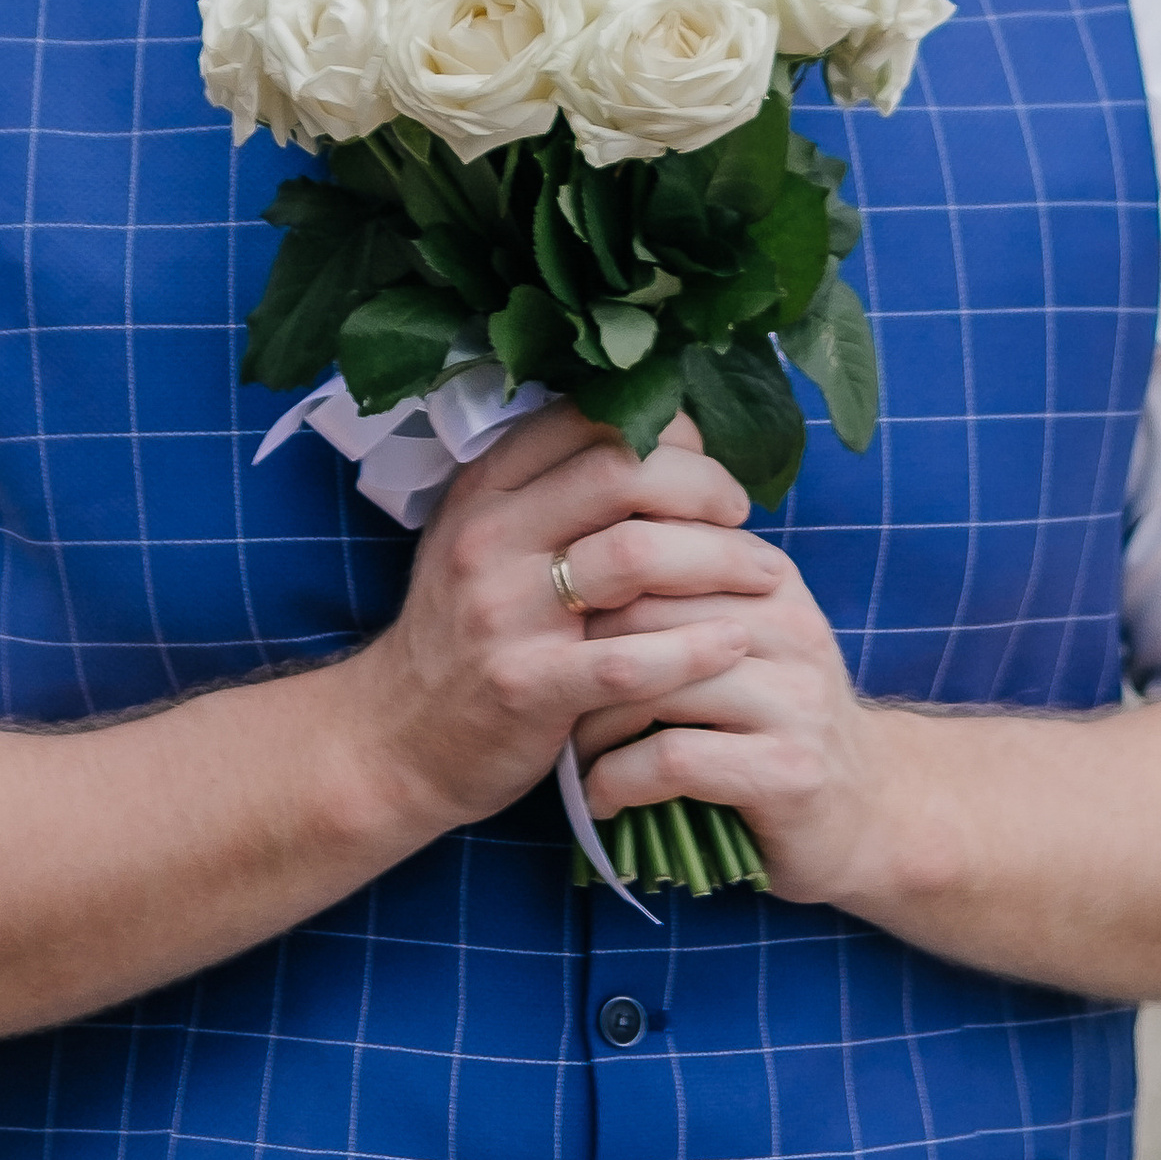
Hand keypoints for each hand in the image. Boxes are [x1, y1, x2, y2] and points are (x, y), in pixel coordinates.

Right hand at [338, 403, 789, 841]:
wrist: (394, 739)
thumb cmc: (462, 633)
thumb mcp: (481, 541)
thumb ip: (548, 491)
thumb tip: (658, 441)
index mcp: (484, 490)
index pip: (586, 419)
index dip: (665, 430)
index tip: (705, 461)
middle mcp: (488, 538)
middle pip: (622, 471)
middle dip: (704, 485)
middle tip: (740, 512)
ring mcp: (503, 613)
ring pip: (636, 554)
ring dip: (720, 560)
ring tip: (766, 574)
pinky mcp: (526, 688)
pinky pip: (629, 659)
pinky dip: (695, 648)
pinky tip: (735, 643)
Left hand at [568, 541, 889, 909]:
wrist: (871, 810)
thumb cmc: (777, 721)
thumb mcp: (739, 640)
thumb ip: (678, 597)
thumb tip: (568, 558)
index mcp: (769, 579)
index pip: (651, 548)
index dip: (583, 592)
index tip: (551, 636)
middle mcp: (789, 626)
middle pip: (641, 611)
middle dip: (576, 659)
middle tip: (550, 700)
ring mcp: (795, 699)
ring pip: (651, 683)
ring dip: (589, 728)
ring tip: (570, 755)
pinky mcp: (789, 770)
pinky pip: (671, 758)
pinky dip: (616, 781)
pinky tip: (602, 798)